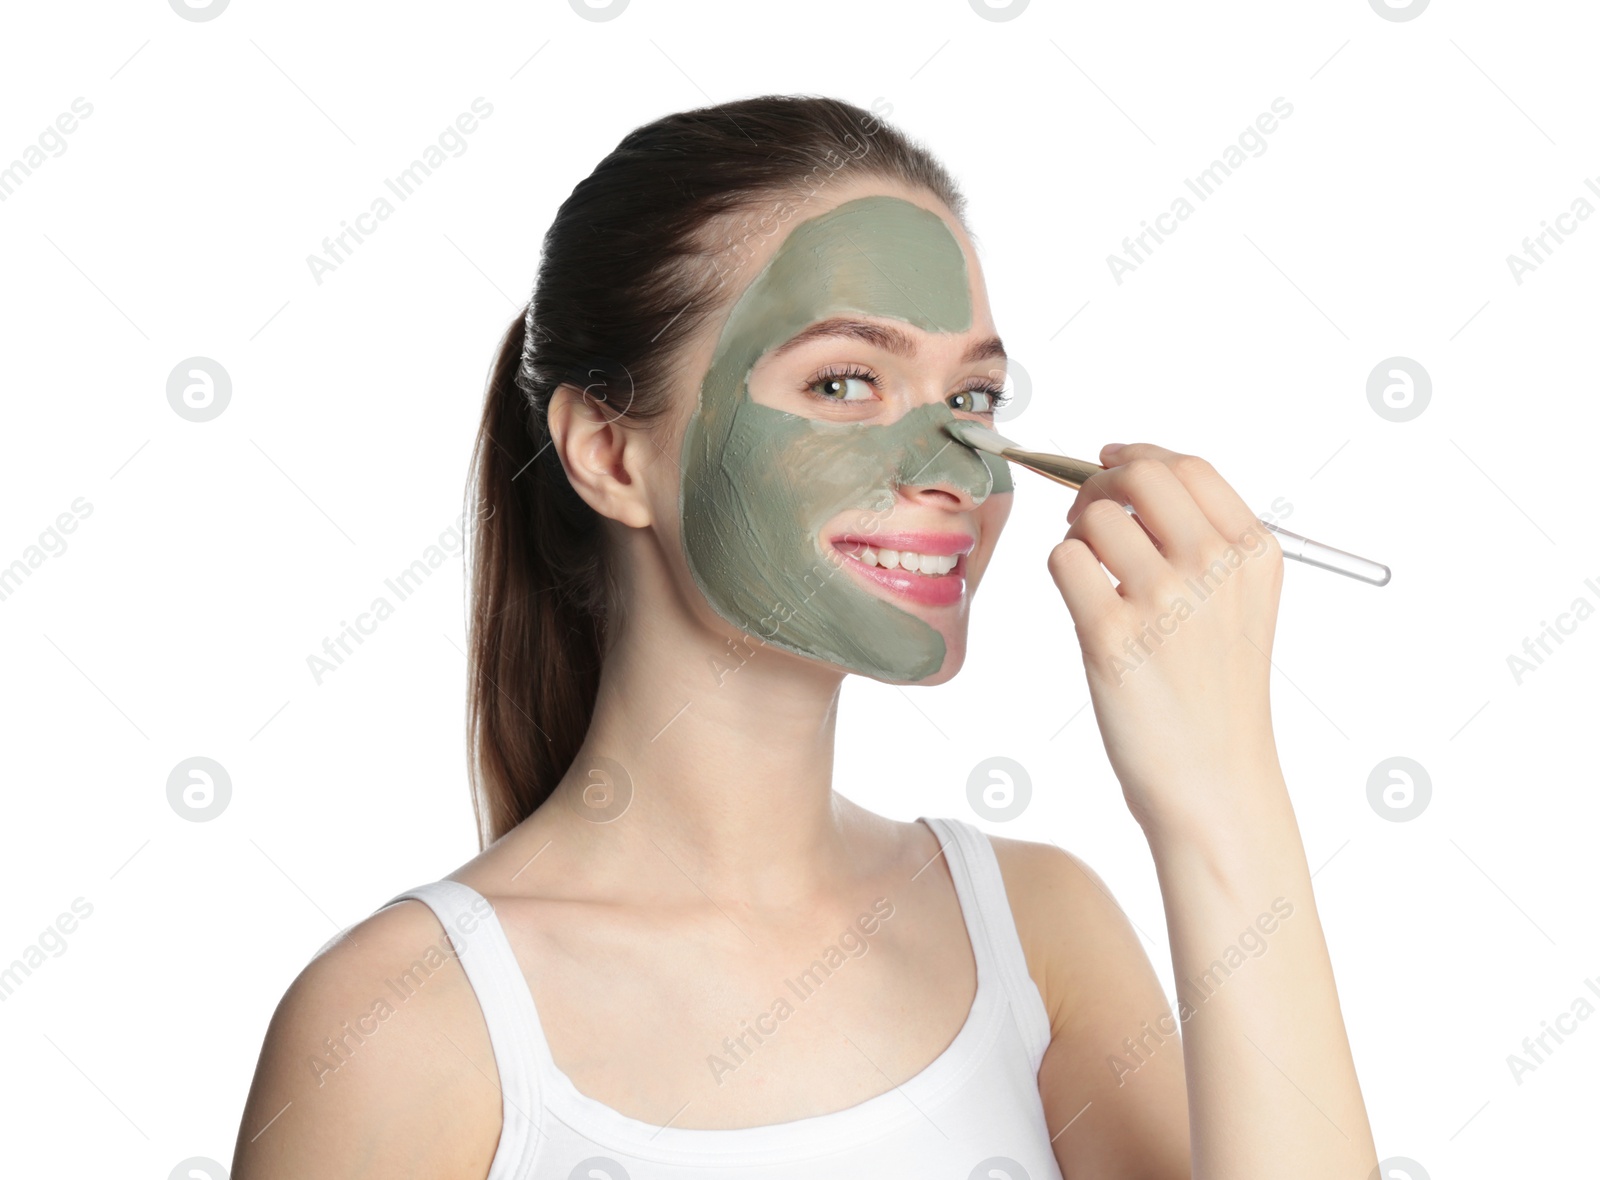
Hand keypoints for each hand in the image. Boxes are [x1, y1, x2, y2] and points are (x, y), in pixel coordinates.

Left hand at [1046, 442, 1286, 841]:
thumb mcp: (1239, 604)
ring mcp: (1164, 599)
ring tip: (1091, 575)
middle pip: (1139, 475)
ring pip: (1094, 518)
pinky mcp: (1111, 635)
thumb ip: (1202, 539)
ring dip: (1079, 536)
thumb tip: (1126, 475)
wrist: (1214, 781)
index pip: (1189, 467)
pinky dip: (1063, 571)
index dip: (1140, 456)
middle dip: (1099, 484)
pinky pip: (1064, 561)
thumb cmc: (1215, 693)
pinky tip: (1082, 601)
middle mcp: (1214, 567)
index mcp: (1253, 553)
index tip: (1111, 462)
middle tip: (1088, 516)